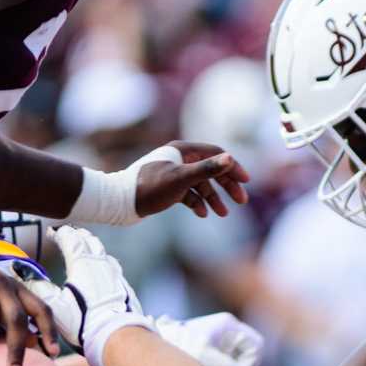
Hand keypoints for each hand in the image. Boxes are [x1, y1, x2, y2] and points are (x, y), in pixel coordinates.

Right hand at [32, 226, 152, 365]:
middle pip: (89, 241)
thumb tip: (20, 273)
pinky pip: (113, 267)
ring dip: (93, 246)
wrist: (117, 336)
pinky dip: (104, 262)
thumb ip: (37, 287)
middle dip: (78, 235)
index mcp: (82, 264)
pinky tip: (103, 268)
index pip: (71, 239)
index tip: (52, 233)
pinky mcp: (124, 287)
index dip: (60, 234)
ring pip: (103, 252)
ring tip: (86, 246)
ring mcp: (115, 274)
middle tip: (69, 234)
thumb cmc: (83, 322)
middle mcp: (101, 264)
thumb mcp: (53, 305)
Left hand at [132, 142, 250, 219]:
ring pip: (200, 184)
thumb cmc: (149, 188)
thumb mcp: (182, 179)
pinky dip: (197, 203)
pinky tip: (202, 214)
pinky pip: (188, 194)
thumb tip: (231, 159)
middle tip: (241, 201)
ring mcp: (172, 173)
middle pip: (210, 169)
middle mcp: (178, 159)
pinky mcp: (166, 188)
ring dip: (213, 198)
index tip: (246, 182)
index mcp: (182, 150)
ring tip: (222, 214)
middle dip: (226, 186)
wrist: (120, 202)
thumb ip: (207, 169)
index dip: (232, 167)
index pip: (216, 154)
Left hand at [155, 311, 263, 365]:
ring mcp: (220, 339)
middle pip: (249, 353)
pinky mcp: (212, 349)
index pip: (255, 345)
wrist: (156, 345)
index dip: (251, 362)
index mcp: (228, 326)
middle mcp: (227, 330)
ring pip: (240, 360)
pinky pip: (230, 363)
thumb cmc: (181, 347)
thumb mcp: (207, 358)